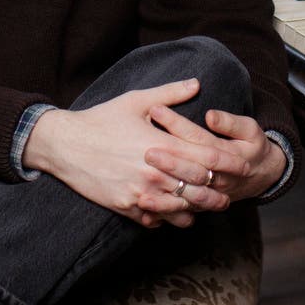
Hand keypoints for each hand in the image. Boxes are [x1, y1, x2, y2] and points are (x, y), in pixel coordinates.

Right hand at [22, 79, 238, 227]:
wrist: (65, 145)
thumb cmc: (101, 120)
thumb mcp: (135, 101)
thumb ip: (170, 94)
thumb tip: (197, 83)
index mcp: (161, 144)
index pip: (205, 158)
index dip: (226, 163)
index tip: (239, 165)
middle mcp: (154, 172)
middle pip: (199, 188)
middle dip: (217, 193)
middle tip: (228, 194)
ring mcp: (141, 193)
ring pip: (181, 210)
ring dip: (195, 209)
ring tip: (205, 207)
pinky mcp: (126, 207)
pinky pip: (157, 221)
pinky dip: (169, 218)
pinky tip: (174, 212)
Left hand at [143, 106, 286, 202]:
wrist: (260, 176)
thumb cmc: (251, 146)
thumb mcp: (249, 129)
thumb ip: (230, 122)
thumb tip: (210, 116)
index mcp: (230, 155)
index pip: (199, 138)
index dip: (177, 124)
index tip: (155, 110)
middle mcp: (220, 178)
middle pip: (191, 169)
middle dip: (168, 160)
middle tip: (145, 151)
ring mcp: (211, 194)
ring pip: (186, 196)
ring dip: (163, 193)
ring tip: (139, 189)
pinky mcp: (202, 205)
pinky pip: (182, 212)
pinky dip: (163, 211)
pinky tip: (143, 206)